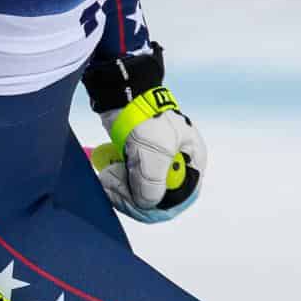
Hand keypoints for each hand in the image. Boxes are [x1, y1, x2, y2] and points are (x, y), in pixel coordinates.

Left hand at [92, 86, 206, 222]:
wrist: (125, 94)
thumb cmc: (147, 119)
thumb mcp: (154, 153)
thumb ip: (152, 183)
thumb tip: (146, 204)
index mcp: (193, 161)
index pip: (181, 198)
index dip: (158, 206)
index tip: (136, 201)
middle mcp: (178, 165)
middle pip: (158, 199)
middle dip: (133, 196)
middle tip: (112, 182)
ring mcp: (158, 163)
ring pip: (140, 193)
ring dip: (121, 189)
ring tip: (107, 175)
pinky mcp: (140, 160)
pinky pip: (129, 182)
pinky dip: (117, 181)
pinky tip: (107, 171)